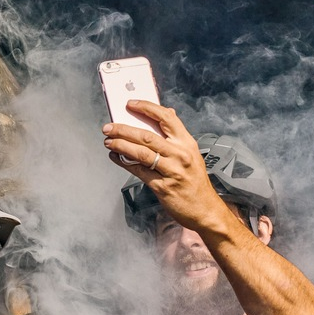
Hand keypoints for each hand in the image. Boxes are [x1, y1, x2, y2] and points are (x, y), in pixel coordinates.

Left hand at [102, 100, 226, 231]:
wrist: (205, 209)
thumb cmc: (195, 181)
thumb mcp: (192, 154)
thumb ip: (177, 135)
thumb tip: (168, 113)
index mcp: (187, 143)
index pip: (166, 118)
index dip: (147, 108)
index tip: (131, 104)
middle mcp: (180, 155)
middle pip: (147, 136)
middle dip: (124, 129)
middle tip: (108, 127)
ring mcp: (172, 171)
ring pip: (141, 153)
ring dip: (121, 145)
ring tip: (108, 141)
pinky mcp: (162, 186)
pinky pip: (139, 171)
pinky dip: (124, 163)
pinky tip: (115, 157)